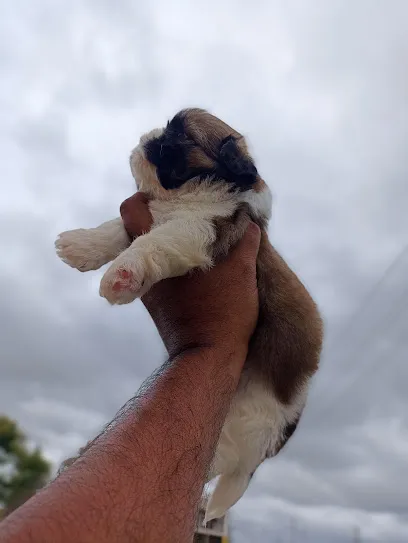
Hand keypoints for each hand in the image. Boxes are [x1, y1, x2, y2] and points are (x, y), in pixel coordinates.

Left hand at [120, 193, 259, 358]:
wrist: (208, 358)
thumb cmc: (223, 311)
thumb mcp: (241, 271)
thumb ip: (243, 241)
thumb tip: (248, 221)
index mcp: (158, 252)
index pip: (130, 210)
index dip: (144, 196)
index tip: (166, 193)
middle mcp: (145, 266)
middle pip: (134, 227)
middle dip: (155, 215)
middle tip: (182, 210)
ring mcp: (148, 285)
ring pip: (145, 248)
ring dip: (164, 236)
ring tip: (194, 232)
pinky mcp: (154, 301)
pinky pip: (157, 268)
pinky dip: (171, 259)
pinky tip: (196, 260)